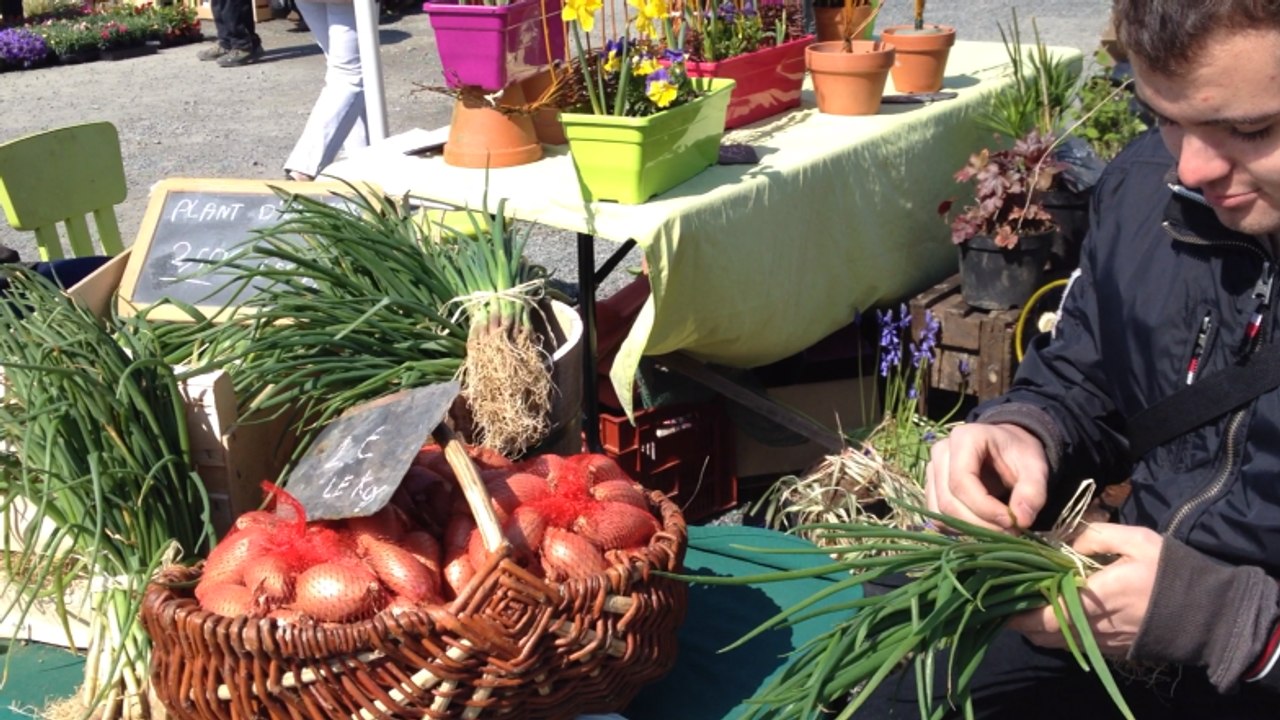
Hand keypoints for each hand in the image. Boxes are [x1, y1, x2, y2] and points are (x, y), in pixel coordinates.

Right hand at [925, 423, 1048, 530]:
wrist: (1006, 448)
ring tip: (1000, 530)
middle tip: (1011, 531)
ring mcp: (932, 471)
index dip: (984, 508)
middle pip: (948, 500)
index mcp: (964, 438)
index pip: (961, 481)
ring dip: (969, 530)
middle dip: (979, 524)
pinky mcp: (931, 488)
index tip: (1012, 522)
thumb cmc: (1019, 454)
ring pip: (940, 513)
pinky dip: (960, 529)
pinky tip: (984, 527)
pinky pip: (938, 518)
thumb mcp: (1035, 467)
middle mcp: (941, 452)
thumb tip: (1021, 520)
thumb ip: (1033, 491)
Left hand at [1007, 523, 1161, 656]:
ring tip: (1025, 605)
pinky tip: (1055, 614)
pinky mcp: (1113, 651)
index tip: (998, 597)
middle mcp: (1095, 627)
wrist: (1211, 613)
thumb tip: (1062, 539)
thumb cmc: (1171, 572)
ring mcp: (1104, 643)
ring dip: (1037, 628)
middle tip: (1007, 598)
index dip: (1017, 612)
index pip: (1044, 615)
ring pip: (1057, 643)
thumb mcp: (1136, 540)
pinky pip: (1076, 646)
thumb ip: (1095, 535)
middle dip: (1020, 620)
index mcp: (1097, 599)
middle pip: (1043, 634)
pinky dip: (1059, 634)